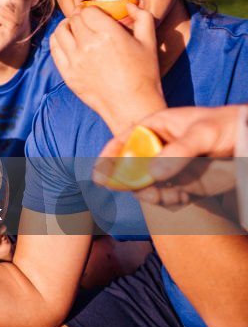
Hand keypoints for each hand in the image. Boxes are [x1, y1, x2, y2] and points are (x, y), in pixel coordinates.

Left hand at [50, 4, 164, 130]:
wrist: (132, 106)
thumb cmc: (144, 74)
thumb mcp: (150, 41)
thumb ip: (142, 17)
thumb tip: (128, 5)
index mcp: (109, 34)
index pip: (88, 11)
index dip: (90, 10)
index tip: (94, 14)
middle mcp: (89, 45)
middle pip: (74, 20)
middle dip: (79, 17)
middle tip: (84, 21)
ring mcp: (75, 60)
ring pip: (60, 32)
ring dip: (66, 27)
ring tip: (73, 29)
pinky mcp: (68, 74)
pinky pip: (54, 49)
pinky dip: (58, 41)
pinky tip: (66, 42)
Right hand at [96, 106, 242, 205]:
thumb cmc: (227, 126)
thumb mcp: (203, 133)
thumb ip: (178, 151)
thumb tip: (152, 173)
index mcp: (154, 127)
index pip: (122, 141)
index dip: (108, 157)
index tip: (99, 174)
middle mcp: (156, 148)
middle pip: (129, 168)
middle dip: (129, 183)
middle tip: (142, 193)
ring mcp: (168, 166)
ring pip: (145, 185)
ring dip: (150, 195)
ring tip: (167, 197)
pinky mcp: (182, 182)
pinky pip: (165, 196)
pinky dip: (168, 201)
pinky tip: (183, 197)